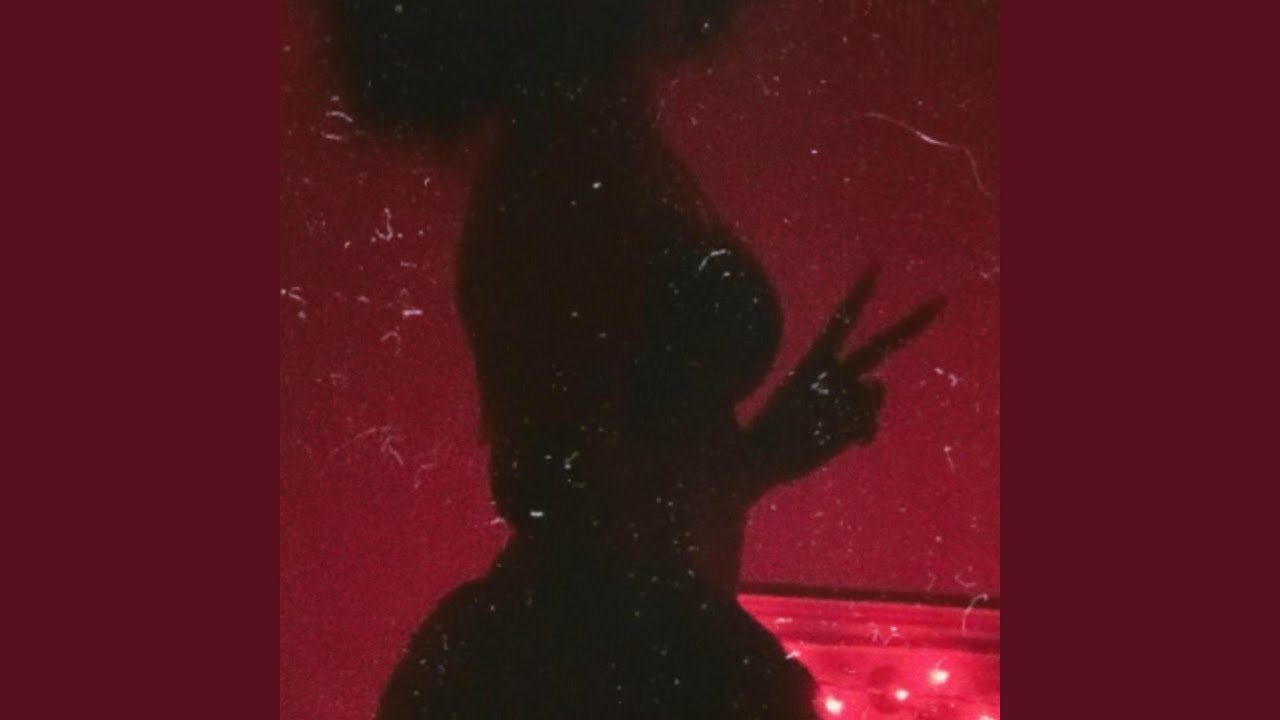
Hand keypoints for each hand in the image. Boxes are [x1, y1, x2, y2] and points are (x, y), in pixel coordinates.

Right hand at [745, 265, 942, 485]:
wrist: (755, 458)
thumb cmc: (776, 426)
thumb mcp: (801, 394)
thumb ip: (842, 384)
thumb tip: (878, 384)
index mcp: (813, 362)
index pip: (842, 319)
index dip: (860, 293)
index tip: (878, 264)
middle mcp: (833, 375)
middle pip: (881, 346)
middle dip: (911, 324)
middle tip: (941, 300)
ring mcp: (844, 401)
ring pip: (875, 392)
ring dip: (862, 408)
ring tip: (828, 424)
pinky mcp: (849, 427)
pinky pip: (871, 426)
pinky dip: (861, 436)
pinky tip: (834, 443)